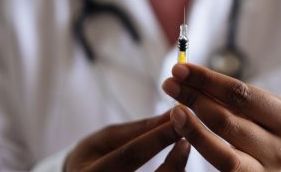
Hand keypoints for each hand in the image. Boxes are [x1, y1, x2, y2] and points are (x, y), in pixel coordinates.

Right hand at [65, 111, 190, 171]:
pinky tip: (178, 166)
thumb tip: (170, 114)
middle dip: (174, 160)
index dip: (158, 137)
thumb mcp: (106, 139)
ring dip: (177, 171)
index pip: (130, 155)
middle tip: (188, 138)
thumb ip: (138, 129)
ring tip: (184, 149)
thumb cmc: (91, 158)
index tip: (179, 119)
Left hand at [162, 64, 280, 171]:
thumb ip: (227, 93)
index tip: (180, 68)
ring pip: (223, 155)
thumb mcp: (255, 104)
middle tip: (169, 84)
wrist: (275, 153)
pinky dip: (198, 148)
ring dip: (192, 128)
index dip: (206, 80)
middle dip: (194, 99)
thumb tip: (185, 75)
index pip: (240, 94)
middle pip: (228, 121)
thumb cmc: (261, 120)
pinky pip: (218, 168)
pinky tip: (182, 131)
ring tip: (173, 110)